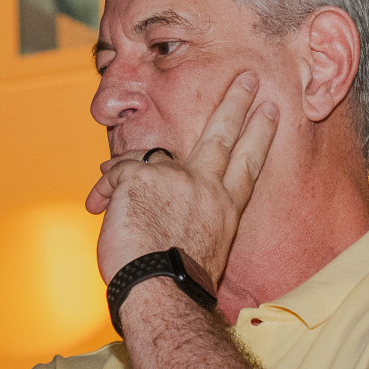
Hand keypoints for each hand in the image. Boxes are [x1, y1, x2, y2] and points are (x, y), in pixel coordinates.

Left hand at [89, 70, 277, 283]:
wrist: (160, 291)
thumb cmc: (176, 285)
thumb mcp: (201, 249)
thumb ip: (191, 219)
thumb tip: (163, 212)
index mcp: (226, 209)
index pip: (249, 163)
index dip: (260, 134)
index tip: (271, 110)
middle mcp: (208, 188)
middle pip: (223, 135)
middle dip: (236, 103)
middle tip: (248, 77)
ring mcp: (176, 178)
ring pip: (152, 154)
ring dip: (128, 168)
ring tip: (111, 174)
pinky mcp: (143, 177)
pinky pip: (117, 173)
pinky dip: (104, 191)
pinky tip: (98, 207)